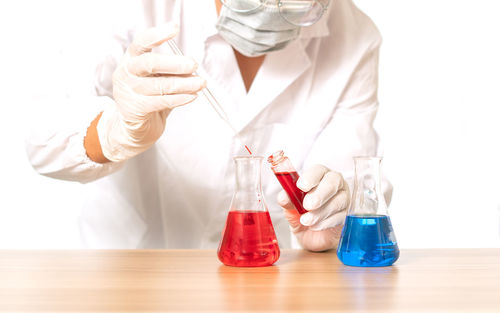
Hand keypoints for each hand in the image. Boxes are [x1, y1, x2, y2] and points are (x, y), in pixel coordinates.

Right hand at [97, 23, 205, 161]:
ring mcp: (128, 91)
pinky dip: (180, 98)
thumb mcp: (157, 79)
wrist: (134, 127)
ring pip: (160, 85)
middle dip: (175, 64)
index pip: (142, 42)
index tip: (174, 28)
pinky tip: (192, 96)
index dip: (158, 35)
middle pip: (150, 63)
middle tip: (193, 64)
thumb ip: (171, 72)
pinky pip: (162, 101)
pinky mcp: (135, 108)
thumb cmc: (148, 98)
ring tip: (200, 83)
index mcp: (131, 59)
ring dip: (184, 84)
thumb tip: (192, 67)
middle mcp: (126, 72)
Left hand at [278, 164, 349, 251]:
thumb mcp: (290, 207)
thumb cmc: (301, 213)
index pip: (318, 170)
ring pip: (338, 201)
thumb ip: (287, 200)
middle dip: (320, 194)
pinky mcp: (346, 215)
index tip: (301, 186)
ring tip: (306, 220)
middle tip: (307, 205)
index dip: (310, 177)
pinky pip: (340, 216)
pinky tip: (315, 226)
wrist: (310, 235)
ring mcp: (343, 198)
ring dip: (320, 212)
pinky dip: (326, 222)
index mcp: (318, 175)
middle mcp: (334, 183)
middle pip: (333, 181)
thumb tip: (283, 197)